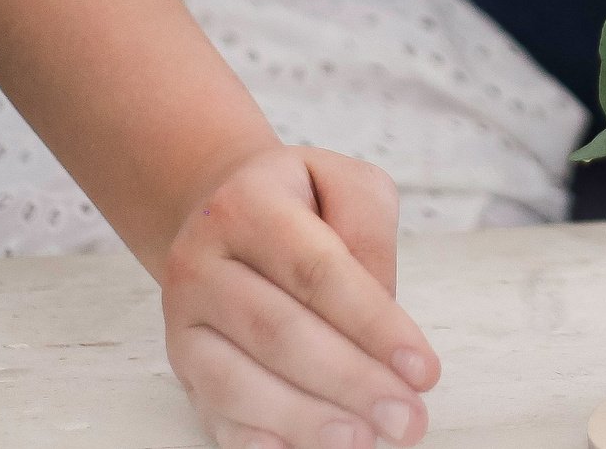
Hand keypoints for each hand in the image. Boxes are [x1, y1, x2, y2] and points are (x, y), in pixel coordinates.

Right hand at [162, 147, 435, 448]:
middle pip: (279, 332)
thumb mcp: (348, 182)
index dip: (373, 325)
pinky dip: (253, 439)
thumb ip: (369, 232)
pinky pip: (213, 411)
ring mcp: (183, 319)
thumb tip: (381, 308)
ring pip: (238, 380)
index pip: (317, 272)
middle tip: (407, 419)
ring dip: (306, 419)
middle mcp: (201, 263)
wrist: (220, 210)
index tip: (423, 370)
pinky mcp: (181, 363)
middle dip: (350, 382)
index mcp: (247, 205)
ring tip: (364, 439)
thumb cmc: (299, 202)